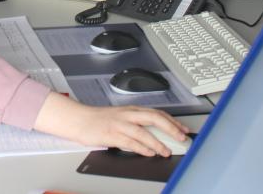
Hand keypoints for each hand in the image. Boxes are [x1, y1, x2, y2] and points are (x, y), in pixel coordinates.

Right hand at [33, 93, 189, 156]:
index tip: (183, 129)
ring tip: (166, 151)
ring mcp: (120, 124)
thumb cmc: (99, 119)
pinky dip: (142, 148)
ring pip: (144, 132)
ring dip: (157, 142)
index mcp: (132, 109)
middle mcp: (128, 115)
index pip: (157, 113)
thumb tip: (156, 133)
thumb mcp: (122, 116)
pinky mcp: (112, 134)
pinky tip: (149, 152)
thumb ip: (137, 122)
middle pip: (154, 118)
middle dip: (171, 128)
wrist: (79, 119)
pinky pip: (130, 142)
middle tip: (181, 137)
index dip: (173, 121)